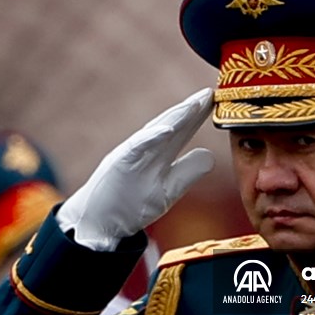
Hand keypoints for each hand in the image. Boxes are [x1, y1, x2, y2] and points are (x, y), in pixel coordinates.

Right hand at [57, 88, 215, 250]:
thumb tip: (208, 154)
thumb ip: (187, 172)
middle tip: (210, 91)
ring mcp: (131, 155)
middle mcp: (145, 150)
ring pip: (156, 131)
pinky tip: (168, 129)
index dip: (198, 117)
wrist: (96, 222)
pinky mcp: (119, 164)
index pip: (182, 131)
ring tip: (194, 104)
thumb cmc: (129, 204)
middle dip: (191, 109)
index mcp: (157, 155)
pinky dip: (152, 137)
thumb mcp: (167, 190)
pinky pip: (137, 148)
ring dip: (175, 117)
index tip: (218, 101)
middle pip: (172, 125)